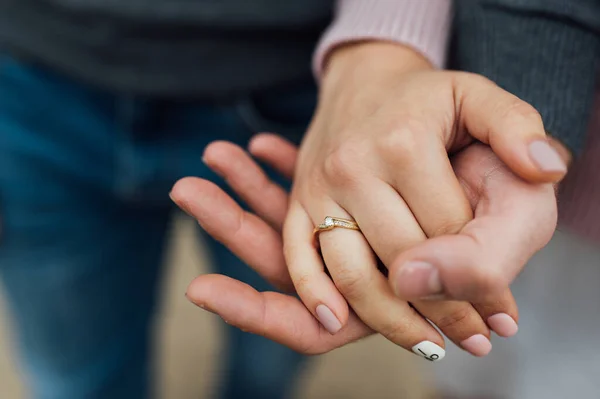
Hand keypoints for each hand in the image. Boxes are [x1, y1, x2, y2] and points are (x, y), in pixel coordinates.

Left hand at [171, 134, 553, 357]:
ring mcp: (346, 232)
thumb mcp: (508, 234)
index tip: (205, 288)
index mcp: (383, 298)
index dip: (257, 313)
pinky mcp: (344, 200)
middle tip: (188, 188)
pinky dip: (277, 170)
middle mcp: (354, 271)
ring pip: (282, 223)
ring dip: (246, 191)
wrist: (505, 166)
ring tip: (216, 152)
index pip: (308, 324)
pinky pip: (301, 191)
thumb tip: (410, 276)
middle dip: (233, 225)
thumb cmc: (512, 207)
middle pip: (279, 263)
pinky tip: (261, 142)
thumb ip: (468, 264)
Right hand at [285, 42, 562, 336]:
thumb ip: (516, 127)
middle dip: (445, 310)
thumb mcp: (476, 95)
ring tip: (428, 345)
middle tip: (474, 340)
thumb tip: (546, 171)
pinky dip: (316, 295)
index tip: (502, 312)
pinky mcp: (299, 201)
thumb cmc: (423, 97)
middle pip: (404, 261)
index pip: (449, 232)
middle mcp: (355, 167)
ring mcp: (320, 187)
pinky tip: (338, 323)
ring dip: (390, 320)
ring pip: (352, 272)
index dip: (481, 278)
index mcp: (405, 143)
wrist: (360, 81)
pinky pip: (299, 258)